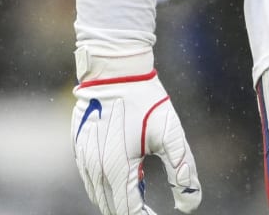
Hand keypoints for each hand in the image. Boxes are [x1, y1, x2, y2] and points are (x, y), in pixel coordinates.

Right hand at [72, 49, 201, 214]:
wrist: (114, 68)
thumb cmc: (145, 98)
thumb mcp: (170, 132)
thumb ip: (183, 169)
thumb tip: (190, 204)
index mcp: (117, 167)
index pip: (130, 211)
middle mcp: (95, 168)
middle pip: (112, 208)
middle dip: (133, 211)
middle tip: (152, 207)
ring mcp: (82, 158)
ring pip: (99, 196)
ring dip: (118, 201)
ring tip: (142, 191)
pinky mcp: (78, 148)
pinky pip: (90, 180)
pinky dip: (106, 186)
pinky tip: (126, 176)